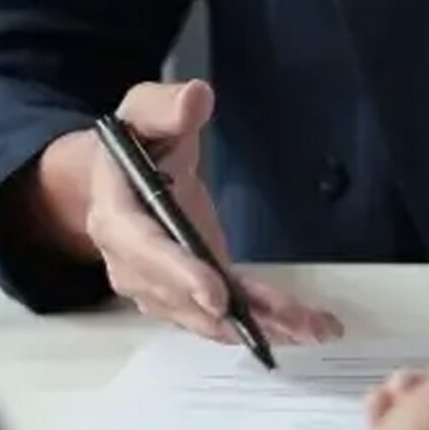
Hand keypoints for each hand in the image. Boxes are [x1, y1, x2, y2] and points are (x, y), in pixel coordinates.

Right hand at [38, 80, 341, 343]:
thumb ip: (165, 107)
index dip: (180, 274)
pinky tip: (307, 327)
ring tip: (311, 330)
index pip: (145, 250)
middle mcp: (133, 264)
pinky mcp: (191, 294)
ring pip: (210, 315)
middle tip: (288, 325)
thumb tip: (195, 98)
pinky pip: (227, 313)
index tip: (217, 293)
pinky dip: (266, 323)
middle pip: (184, 296)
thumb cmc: (136, 143)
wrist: (119, 178)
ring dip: (261, 326)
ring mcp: (161, 287)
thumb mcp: (144, 112)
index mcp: (117, 217)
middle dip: (235, 314)